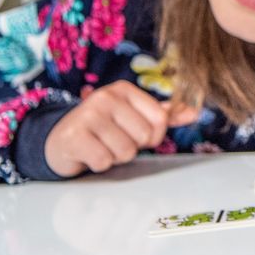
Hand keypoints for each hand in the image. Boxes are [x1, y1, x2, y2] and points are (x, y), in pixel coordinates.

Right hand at [44, 81, 199, 177]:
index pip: (160, 119)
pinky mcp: (73, 136)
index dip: (154, 136)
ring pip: (125, 151)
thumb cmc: (103, 129)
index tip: (137, 136)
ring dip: (115, 157)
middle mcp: (106, 97)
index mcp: (124, 90)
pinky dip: (99, 164)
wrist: (59, 140)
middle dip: (132, 147)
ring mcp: (88, 115)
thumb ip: (163, 115)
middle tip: (113, 141)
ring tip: (101, 146)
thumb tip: (194, 113)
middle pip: (143, 136)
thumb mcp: (133, 116)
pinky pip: (104, 160)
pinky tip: (89, 154)